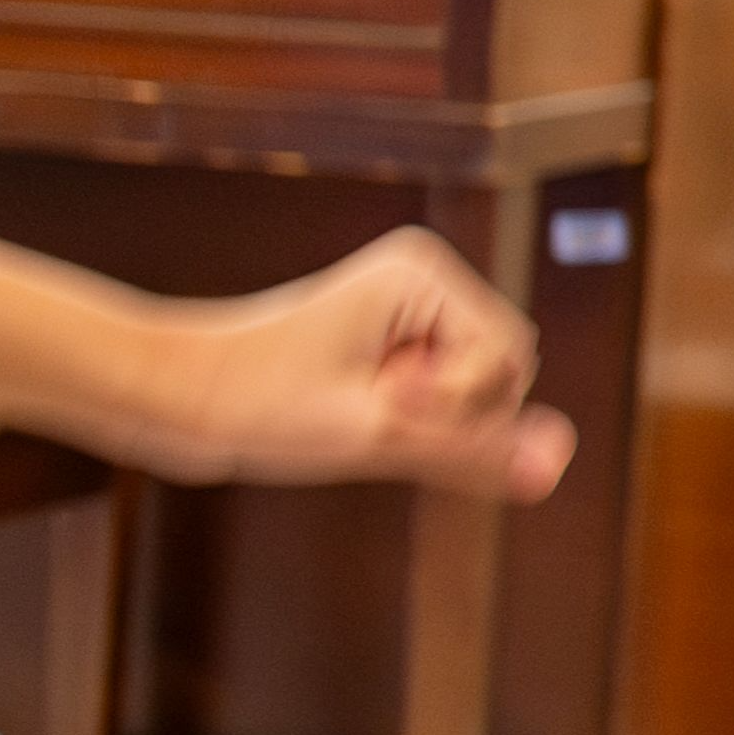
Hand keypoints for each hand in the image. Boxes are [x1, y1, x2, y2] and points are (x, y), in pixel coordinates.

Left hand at [0, 219, 575, 502]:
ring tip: (350, 412)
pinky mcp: (397, 351)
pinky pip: (448, 412)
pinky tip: (354, 419)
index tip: (375, 396)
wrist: (174, 395)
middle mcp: (424, 282)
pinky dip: (416, 433)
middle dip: (448, 414)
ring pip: (481, 402)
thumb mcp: (376, 434)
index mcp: (422, 270)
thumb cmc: (258, 403)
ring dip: (430, 428)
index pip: (509, 364)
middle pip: (505, 378)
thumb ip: (478, 448)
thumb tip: (559, 464)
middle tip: (358, 409)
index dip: (453, 402)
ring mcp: (413, 317)